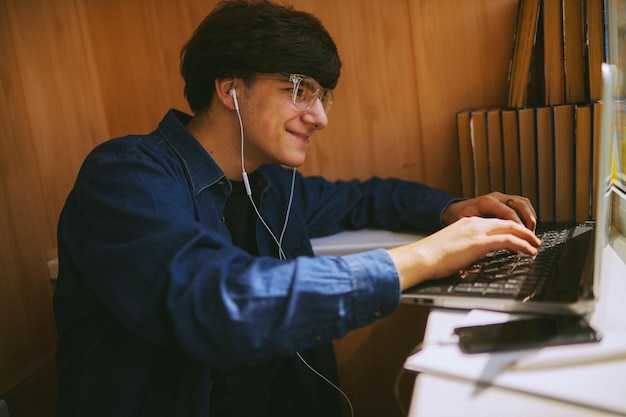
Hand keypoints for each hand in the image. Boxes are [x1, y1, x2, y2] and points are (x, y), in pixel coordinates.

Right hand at [388, 216, 541, 289]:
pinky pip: (508, 240)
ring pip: (511, 228)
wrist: (421, 257)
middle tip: (534, 239)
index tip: (518, 236)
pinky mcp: (479, 242)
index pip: (494, 222)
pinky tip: (529, 251)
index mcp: (466, 223)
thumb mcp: (450, 247)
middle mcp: (473, 223)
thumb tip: (469, 257)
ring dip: (527, 237)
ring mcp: (477, 231)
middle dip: (523, 230)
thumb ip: (463, 247)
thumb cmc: (430, 257)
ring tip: (536, 245)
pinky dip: (522, 245)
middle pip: (506, 221)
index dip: (509, 228)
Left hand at [441, 192, 536, 230]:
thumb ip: (485, 233)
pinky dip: (527, 214)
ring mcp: (500, 197)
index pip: (510, 213)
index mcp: (487, 202)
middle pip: (521, 204)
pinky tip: (527, 226)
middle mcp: (495, 197)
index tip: (523, 239)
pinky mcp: (503, 201)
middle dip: (529, 221)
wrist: (452, 210)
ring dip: (530, 217)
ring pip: (523, 202)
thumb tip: (502, 243)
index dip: (519, 227)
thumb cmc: (458, 219)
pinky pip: (520, 204)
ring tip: (530, 232)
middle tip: (531, 237)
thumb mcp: (469, 227)